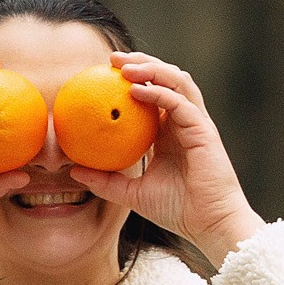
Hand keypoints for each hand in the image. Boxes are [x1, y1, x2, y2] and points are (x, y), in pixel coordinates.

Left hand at [67, 52, 265, 264]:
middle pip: (167, 79)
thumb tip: (73, 170)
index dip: (134, 78)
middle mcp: (186, 122)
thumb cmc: (179, 211)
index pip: (155, 93)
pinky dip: (160, 93)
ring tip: (124, 67)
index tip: (104, 72)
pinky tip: (137, 91)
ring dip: (152, 69)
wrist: (210, 225)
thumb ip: (106, 181)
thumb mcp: (133, 194)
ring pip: (178, 82)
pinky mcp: (204, 132)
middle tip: (111, 59)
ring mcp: (197, 125)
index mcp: (172, 132)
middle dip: (142, 62)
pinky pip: (181, 104)